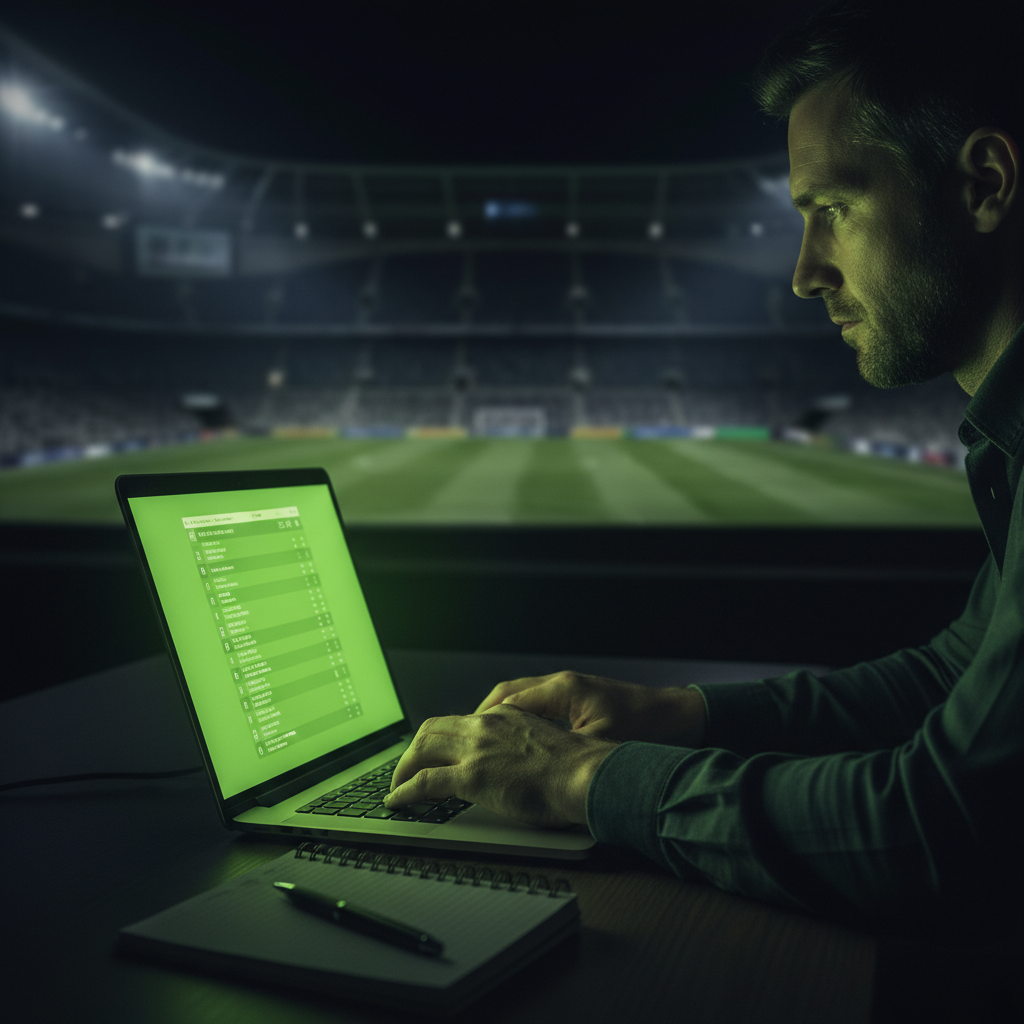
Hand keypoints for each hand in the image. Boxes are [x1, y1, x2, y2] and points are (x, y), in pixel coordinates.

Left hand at [385, 704, 617, 828]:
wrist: (584, 775)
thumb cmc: (576, 769)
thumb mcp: (546, 745)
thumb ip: (525, 748)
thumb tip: (521, 766)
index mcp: (505, 716)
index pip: (461, 721)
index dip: (441, 738)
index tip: (435, 752)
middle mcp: (486, 726)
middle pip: (432, 728)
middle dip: (414, 749)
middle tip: (406, 768)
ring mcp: (476, 750)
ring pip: (422, 748)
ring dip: (403, 768)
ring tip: (397, 786)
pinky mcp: (471, 776)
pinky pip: (424, 782)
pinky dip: (404, 791)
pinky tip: (398, 801)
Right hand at [474, 670, 707, 746]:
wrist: (683, 719)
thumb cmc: (649, 729)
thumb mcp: (602, 747)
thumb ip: (565, 754)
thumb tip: (533, 769)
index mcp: (564, 690)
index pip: (508, 701)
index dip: (482, 722)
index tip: (464, 741)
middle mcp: (564, 685)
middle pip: (507, 695)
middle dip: (481, 718)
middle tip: (463, 741)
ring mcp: (572, 691)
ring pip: (521, 700)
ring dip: (499, 719)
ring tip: (482, 743)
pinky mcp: (581, 702)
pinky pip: (538, 707)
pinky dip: (519, 721)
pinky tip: (516, 742)